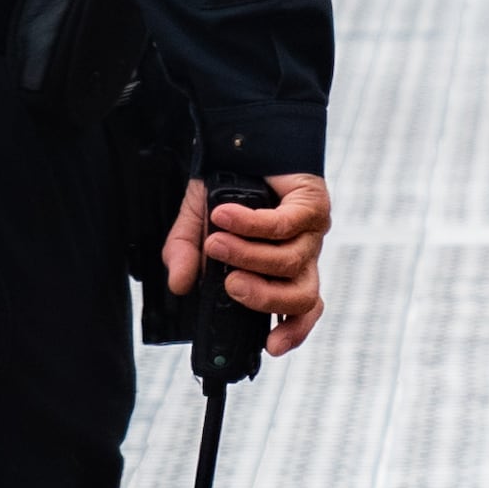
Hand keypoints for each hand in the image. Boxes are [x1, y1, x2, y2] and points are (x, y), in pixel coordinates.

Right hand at [161, 173, 333, 355]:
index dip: (291, 332)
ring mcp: (311, 232)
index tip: (269, 347)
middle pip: (302, 296)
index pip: (300, 311)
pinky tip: (225, 217)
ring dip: (249, 256)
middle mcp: (301, 255)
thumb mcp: (196, 226)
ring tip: (214, 243)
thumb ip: (184, 255)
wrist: (241, 140)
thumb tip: (178, 284)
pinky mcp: (311, 204)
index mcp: (281, 271)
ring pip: (291, 262)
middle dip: (265, 297)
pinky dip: (251, 225)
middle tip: (231, 286)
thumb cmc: (224, 188)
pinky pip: (285, 224)